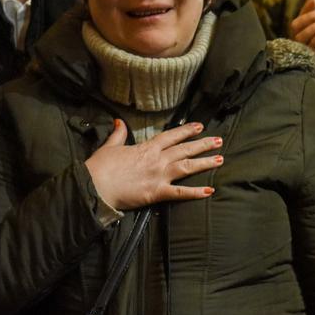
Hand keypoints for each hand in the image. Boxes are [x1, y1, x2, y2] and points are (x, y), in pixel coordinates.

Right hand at [85, 120, 221, 210]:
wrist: (93, 187)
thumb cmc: (100, 168)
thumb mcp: (109, 147)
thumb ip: (118, 135)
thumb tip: (119, 122)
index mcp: (147, 148)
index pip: (171, 136)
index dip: (186, 131)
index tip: (200, 126)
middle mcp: (157, 160)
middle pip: (184, 149)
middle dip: (203, 144)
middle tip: (219, 140)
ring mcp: (159, 176)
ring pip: (187, 166)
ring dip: (205, 163)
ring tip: (220, 159)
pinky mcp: (157, 193)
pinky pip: (180, 192)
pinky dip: (195, 192)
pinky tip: (210, 190)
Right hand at [290, 0, 314, 83]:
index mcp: (306, 31)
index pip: (302, 15)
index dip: (307, 7)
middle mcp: (300, 39)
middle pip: (296, 23)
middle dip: (309, 16)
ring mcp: (302, 50)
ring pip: (300, 35)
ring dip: (312, 26)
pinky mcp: (307, 60)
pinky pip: (307, 48)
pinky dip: (314, 40)